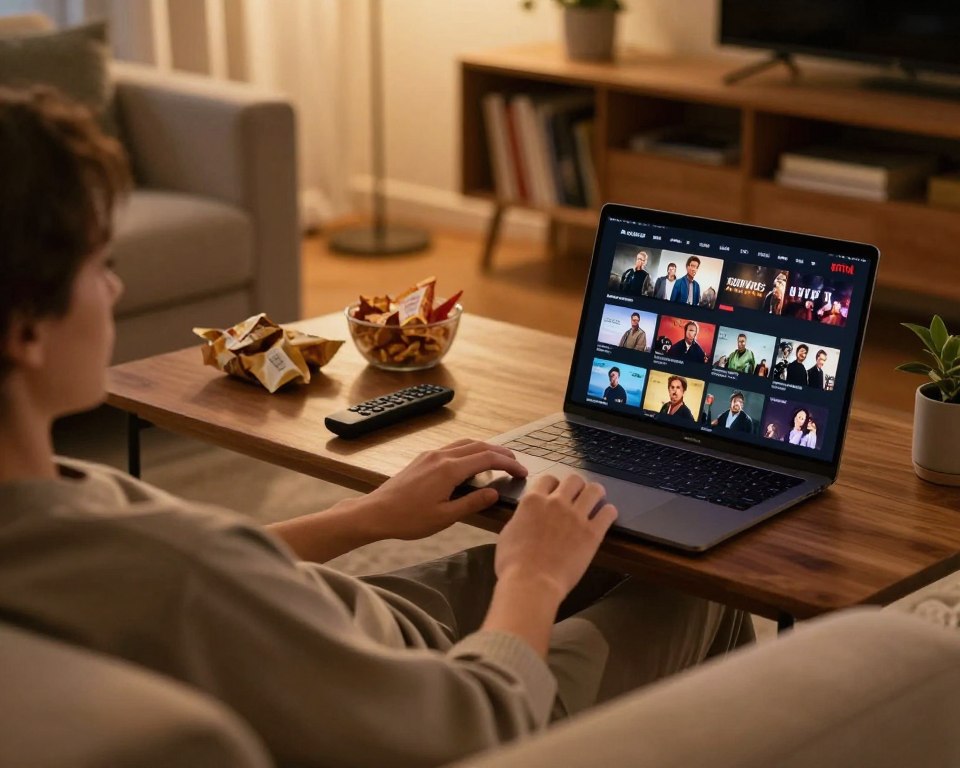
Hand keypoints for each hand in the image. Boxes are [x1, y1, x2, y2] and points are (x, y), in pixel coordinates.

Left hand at [356, 439, 527, 540]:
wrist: (376, 512)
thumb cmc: (408, 519)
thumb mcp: (445, 517)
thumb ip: (472, 503)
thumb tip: (494, 492)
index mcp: (449, 469)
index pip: (488, 458)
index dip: (509, 463)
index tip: (522, 471)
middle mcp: (441, 456)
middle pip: (479, 446)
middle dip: (501, 452)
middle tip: (516, 463)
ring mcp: (430, 455)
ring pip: (465, 444)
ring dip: (485, 449)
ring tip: (499, 460)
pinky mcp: (423, 459)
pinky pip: (452, 448)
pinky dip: (469, 451)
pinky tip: (471, 463)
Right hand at [494, 474, 616, 602]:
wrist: (531, 582)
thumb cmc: (513, 562)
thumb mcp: (509, 532)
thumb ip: (522, 518)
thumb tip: (528, 516)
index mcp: (533, 500)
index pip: (548, 479)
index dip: (554, 485)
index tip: (556, 492)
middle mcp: (556, 502)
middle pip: (574, 479)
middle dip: (577, 486)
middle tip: (577, 496)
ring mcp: (576, 516)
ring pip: (594, 490)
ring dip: (595, 493)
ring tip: (596, 500)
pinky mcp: (593, 533)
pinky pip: (608, 512)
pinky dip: (608, 512)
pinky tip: (606, 516)